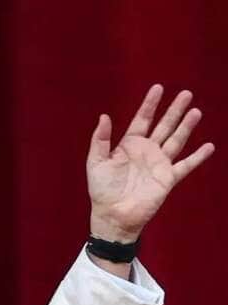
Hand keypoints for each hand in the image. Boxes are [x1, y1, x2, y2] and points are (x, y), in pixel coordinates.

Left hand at [87, 84, 214, 242]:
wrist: (113, 215)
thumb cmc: (102, 190)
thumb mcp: (96, 162)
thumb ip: (100, 140)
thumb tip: (104, 116)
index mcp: (129, 145)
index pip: (142, 120)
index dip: (150, 104)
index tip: (158, 88)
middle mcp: (146, 151)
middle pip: (163, 126)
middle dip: (174, 110)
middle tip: (185, 93)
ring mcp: (158, 164)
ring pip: (176, 140)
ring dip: (186, 126)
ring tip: (195, 111)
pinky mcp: (167, 179)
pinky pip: (185, 166)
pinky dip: (197, 157)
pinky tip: (209, 146)